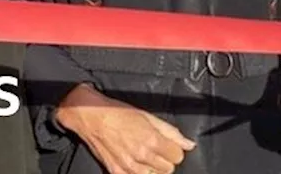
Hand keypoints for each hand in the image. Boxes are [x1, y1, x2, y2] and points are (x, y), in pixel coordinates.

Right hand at [55, 84, 195, 173]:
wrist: (92, 117)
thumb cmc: (118, 113)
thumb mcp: (148, 116)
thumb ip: (171, 132)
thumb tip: (189, 143)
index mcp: (152, 140)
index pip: (178, 156)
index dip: (174, 149)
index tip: (169, 145)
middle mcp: (141, 155)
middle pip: (168, 169)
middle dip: (166, 159)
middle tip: (157, 149)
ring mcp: (128, 166)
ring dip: (153, 168)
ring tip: (145, 155)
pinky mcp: (116, 172)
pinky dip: (139, 172)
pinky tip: (135, 162)